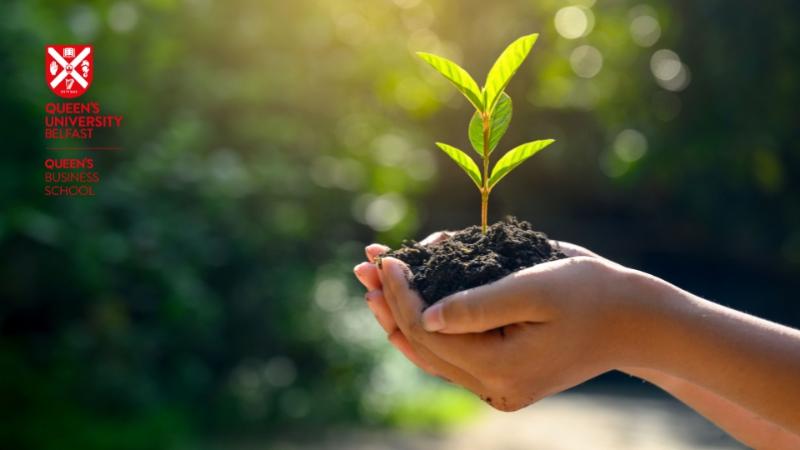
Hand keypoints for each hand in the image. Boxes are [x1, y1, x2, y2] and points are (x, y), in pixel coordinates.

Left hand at [355, 234, 645, 410]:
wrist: (631, 320)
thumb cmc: (590, 293)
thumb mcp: (536, 287)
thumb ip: (479, 304)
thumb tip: (425, 314)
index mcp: (503, 368)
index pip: (431, 332)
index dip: (402, 295)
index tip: (388, 258)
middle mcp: (494, 387)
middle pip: (423, 346)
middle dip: (390, 303)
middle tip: (362, 266)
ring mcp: (497, 386)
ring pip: (432, 353)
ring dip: (400, 315)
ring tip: (373, 283)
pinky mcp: (501, 375)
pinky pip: (451, 354)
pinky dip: (426, 325)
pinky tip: (406, 302)